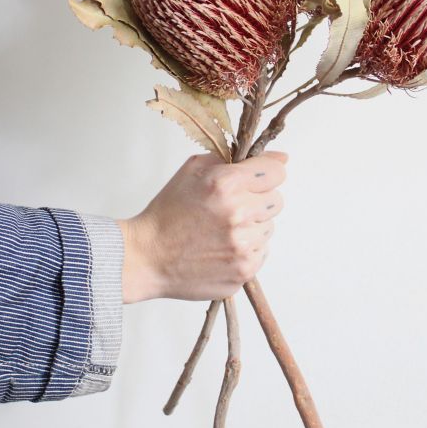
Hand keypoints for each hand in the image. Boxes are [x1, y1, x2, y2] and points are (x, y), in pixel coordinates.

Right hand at [116, 151, 287, 303]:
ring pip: (269, 227)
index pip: (276, 171)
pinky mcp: (244, 270)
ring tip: (221, 230)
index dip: (266, 173)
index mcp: (226, 184)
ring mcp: (242, 245)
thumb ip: (233, 158)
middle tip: (231, 207)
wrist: (147, 257)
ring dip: (252, 227)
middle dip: (257, 200)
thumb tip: (279, 158)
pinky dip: (246, 249)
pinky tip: (221, 248)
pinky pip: (261, 252)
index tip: (255, 179)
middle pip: (276, 200)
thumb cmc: (168, 212)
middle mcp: (238, 213)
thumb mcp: (193, 170)